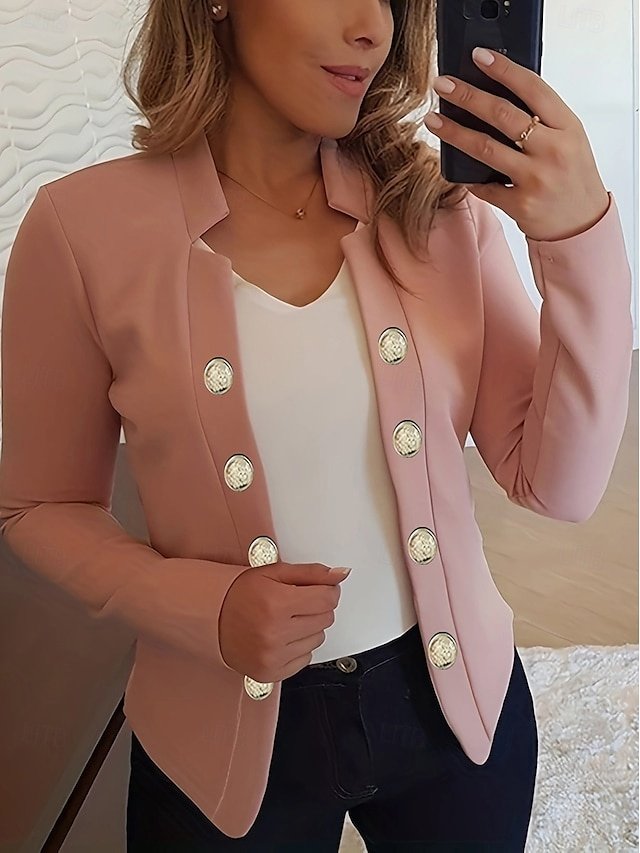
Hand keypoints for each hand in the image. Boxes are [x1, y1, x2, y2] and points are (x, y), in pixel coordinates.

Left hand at [425, 46, 609, 241]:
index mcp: (567, 127)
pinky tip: (453, 167)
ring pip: (485, 148)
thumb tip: (496, 94)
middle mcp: (552, 150)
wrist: (582, 223)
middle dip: (468, 96)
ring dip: (454, 132)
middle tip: (443, 85)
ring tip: (434, 120)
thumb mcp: (569, 140)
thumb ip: (542, 119)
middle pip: (502, 115)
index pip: (533, 89)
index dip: (504, 70)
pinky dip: (467, 177)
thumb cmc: (571, 175)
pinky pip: (483, 186)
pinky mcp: (520, 204)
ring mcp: (535, 179)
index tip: (479, 57)